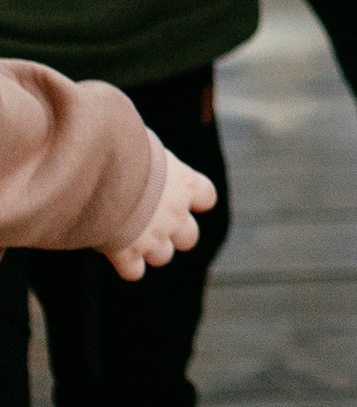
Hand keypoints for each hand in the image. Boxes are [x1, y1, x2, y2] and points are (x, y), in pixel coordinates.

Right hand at [104, 149, 217, 281]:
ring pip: (163, 256)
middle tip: (153, 221)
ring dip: (150, 249)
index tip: (181, 194)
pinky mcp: (126, 254)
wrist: (100, 173)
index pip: (207, 197)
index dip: (195, 199)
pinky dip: (126, 266)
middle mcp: (175, 214)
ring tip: (130, 234)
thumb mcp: (143, 140)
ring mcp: (152, 237)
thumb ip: (148, 152)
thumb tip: (136, 134)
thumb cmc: (120, 147)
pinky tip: (115, 252)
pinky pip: (133, 272)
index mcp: (184, 183)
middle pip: (190, 237)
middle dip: (175, 233)